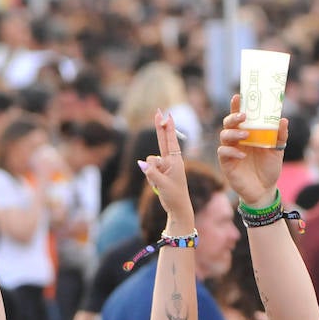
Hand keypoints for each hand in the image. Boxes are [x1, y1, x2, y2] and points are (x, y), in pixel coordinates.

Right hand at [141, 110, 193, 232]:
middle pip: (163, 140)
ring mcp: (164, 166)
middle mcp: (170, 161)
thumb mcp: (162, 184)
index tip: (167, 115)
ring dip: (151, 173)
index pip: (170, 141)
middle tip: (158, 111)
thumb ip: (151, 172)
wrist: (177, 207)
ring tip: (160, 183)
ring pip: (149, 161)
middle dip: (160, 126)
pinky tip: (157, 185)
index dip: (167, 128)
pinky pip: (148, 170)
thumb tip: (141, 163)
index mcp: (175, 161)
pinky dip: (150, 178)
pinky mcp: (159, 172)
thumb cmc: (174, 195)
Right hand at [217, 94, 287, 206]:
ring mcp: (230, 151)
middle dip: (233, 117)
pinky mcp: (226, 163)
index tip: (238, 96)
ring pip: (224, 136)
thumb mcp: (277, 150)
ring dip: (234, 134)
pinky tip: (242, 155)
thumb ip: (280, 135)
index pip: (240, 117)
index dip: (236, 106)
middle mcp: (237, 140)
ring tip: (246, 136)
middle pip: (228, 123)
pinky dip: (232, 152)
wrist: (265, 189)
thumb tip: (283, 120)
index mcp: (247, 134)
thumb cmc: (269, 168)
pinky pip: (223, 153)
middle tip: (243, 116)